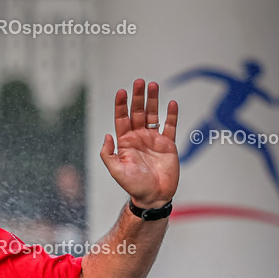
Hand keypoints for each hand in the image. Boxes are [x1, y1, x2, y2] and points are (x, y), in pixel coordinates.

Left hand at [100, 79, 179, 209]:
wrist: (153, 195)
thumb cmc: (133, 185)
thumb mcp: (116, 171)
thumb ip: (108, 154)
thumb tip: (106, 136)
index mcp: (125, 142)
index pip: (122, 119)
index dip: (121, 105)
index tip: (122, 91)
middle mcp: (138, 138)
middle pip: (137, 112)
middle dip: (138, 97)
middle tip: (139, 81)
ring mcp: (153, 139)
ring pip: (153, 115)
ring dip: (153, 100)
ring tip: (153, 85)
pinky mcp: (168, 144)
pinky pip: (170, 126)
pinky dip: (171, 115)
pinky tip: (171, 103)